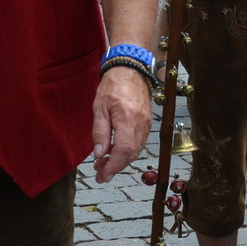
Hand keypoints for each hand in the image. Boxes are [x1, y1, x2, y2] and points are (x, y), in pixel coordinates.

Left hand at [91, 66, 152, 182]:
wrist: (131, 70)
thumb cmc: (113, 86)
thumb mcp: (99, 107)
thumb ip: (100, 132)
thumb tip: (99, 154)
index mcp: (128, 119)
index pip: (124, 151)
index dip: (114, 167)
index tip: (103, 176)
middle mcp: (141, 124)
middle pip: (131, 155)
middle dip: (115, 168)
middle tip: (99, 174)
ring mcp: (146, 124)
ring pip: (136, 151)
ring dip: (120, 161)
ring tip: (103, 164)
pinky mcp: (147, 123)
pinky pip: (138, 143)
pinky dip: (127, 152)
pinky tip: (114, 152)